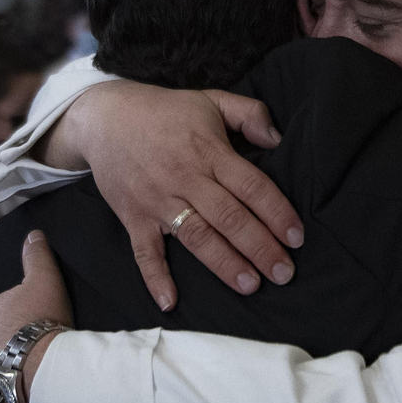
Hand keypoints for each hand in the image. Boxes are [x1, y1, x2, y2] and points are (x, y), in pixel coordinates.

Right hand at [51, 80, 303, 310]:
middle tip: (284, 273)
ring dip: (224, 264)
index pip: (251, 186)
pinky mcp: (133, 217)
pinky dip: (155, 277)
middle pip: (229, 217)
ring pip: (196, 237)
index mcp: (209, 152)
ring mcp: (157, 200)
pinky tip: (170, 302)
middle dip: (259, 247)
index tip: (296, 237)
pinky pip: (144, 251)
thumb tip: (278, 139)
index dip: (276, 212)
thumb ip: (249, 113)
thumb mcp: (211, 99)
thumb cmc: (165, 111)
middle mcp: (185, 178)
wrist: (104, 117)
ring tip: (250, 285)